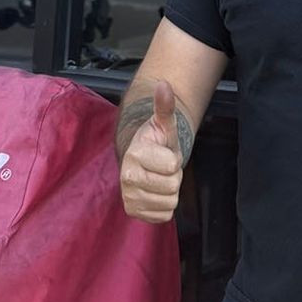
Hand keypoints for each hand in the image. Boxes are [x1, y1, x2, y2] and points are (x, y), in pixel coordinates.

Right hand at [118, 80, 186, 224]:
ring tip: (159, 178)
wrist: (141, 161)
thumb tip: (164, 85)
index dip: (174, 159)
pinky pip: (164, 216)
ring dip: (169, 191)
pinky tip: (156, 193)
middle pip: (172, 186)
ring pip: (169, 202)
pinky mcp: (133, 212)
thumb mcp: (163, 124)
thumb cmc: (156, 142)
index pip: (172, 166)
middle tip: (163, 167)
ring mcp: (129, 197)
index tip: (165, 153)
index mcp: (135, 154)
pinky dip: (164, 206)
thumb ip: (165, 106)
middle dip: (173, 176)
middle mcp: (127, 177)